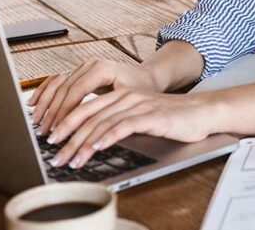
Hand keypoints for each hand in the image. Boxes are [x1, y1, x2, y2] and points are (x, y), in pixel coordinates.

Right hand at [28, 58, 161, 135]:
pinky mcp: (78, 72)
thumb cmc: (142, 90)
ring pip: (57, 84)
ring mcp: (82, 67)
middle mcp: (90, 64)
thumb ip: (111, 112)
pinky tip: (33, 104)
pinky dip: (44, 92)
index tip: (57, 130)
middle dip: (52, 112)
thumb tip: (94, 133)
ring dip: (45, 104)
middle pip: (64, 88)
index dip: (64, 111)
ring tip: (37, 123)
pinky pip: (56, 80)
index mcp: (102, 68)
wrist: (146, 78)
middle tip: (44, 132)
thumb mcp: (131, 100)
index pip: (77, 90)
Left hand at [47, 89, 219, 168]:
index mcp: (122, 95)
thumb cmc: (172, 118)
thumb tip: (91, 140)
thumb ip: (118, 122)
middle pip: (89, 115)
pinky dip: (107, 137)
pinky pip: (124, 125)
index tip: (51, 140)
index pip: (86, 107)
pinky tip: (96, 147)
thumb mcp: (141, 117)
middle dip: (68, 136)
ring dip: (83, 143)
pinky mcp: (152, 115)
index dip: (66, 123)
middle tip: (55, 155)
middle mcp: (127, 97)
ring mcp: (139, 105)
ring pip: (103, 122)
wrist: (202, 112)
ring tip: (71, 159)